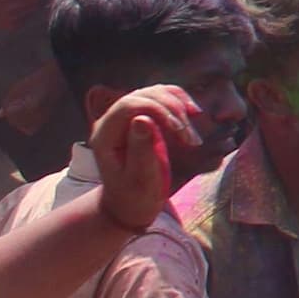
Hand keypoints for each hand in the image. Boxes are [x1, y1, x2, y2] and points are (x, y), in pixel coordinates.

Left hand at [88, 86, 205, 233]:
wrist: (130, 205)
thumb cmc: (134, 197)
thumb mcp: (140, 179)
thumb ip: (140, 149)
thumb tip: (142, 119)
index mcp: (104, 135)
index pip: (129, 105)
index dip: (158, 111)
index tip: (181, 132)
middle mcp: (111, 121)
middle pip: (143, 95)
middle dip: (172, 110)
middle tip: (191, 140)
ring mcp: (126, 117)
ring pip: (154, 92)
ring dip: (179, 106)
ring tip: (192, 133)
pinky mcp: (141, 116)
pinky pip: (161, 97)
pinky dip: (180, 101)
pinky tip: (194, 113)